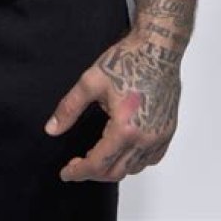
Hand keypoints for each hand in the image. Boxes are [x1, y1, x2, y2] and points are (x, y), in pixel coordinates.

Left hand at [43, 29, 181, 181]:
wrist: (157, 48)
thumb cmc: (127, 60)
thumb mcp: (90, 82)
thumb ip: (69, 108)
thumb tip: (52, 129)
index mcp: (125, 128)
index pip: (98, 164)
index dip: (79, 172)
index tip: (66, 172)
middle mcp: (145, 138)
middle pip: (116, 172)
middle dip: (93, 172)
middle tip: (77, 165)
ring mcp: (160, 137)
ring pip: (134, 168)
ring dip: (113, 167)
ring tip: (97, 156)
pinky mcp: (168, 131)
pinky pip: (151, 159)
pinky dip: (135, 161)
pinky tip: (123, 151)